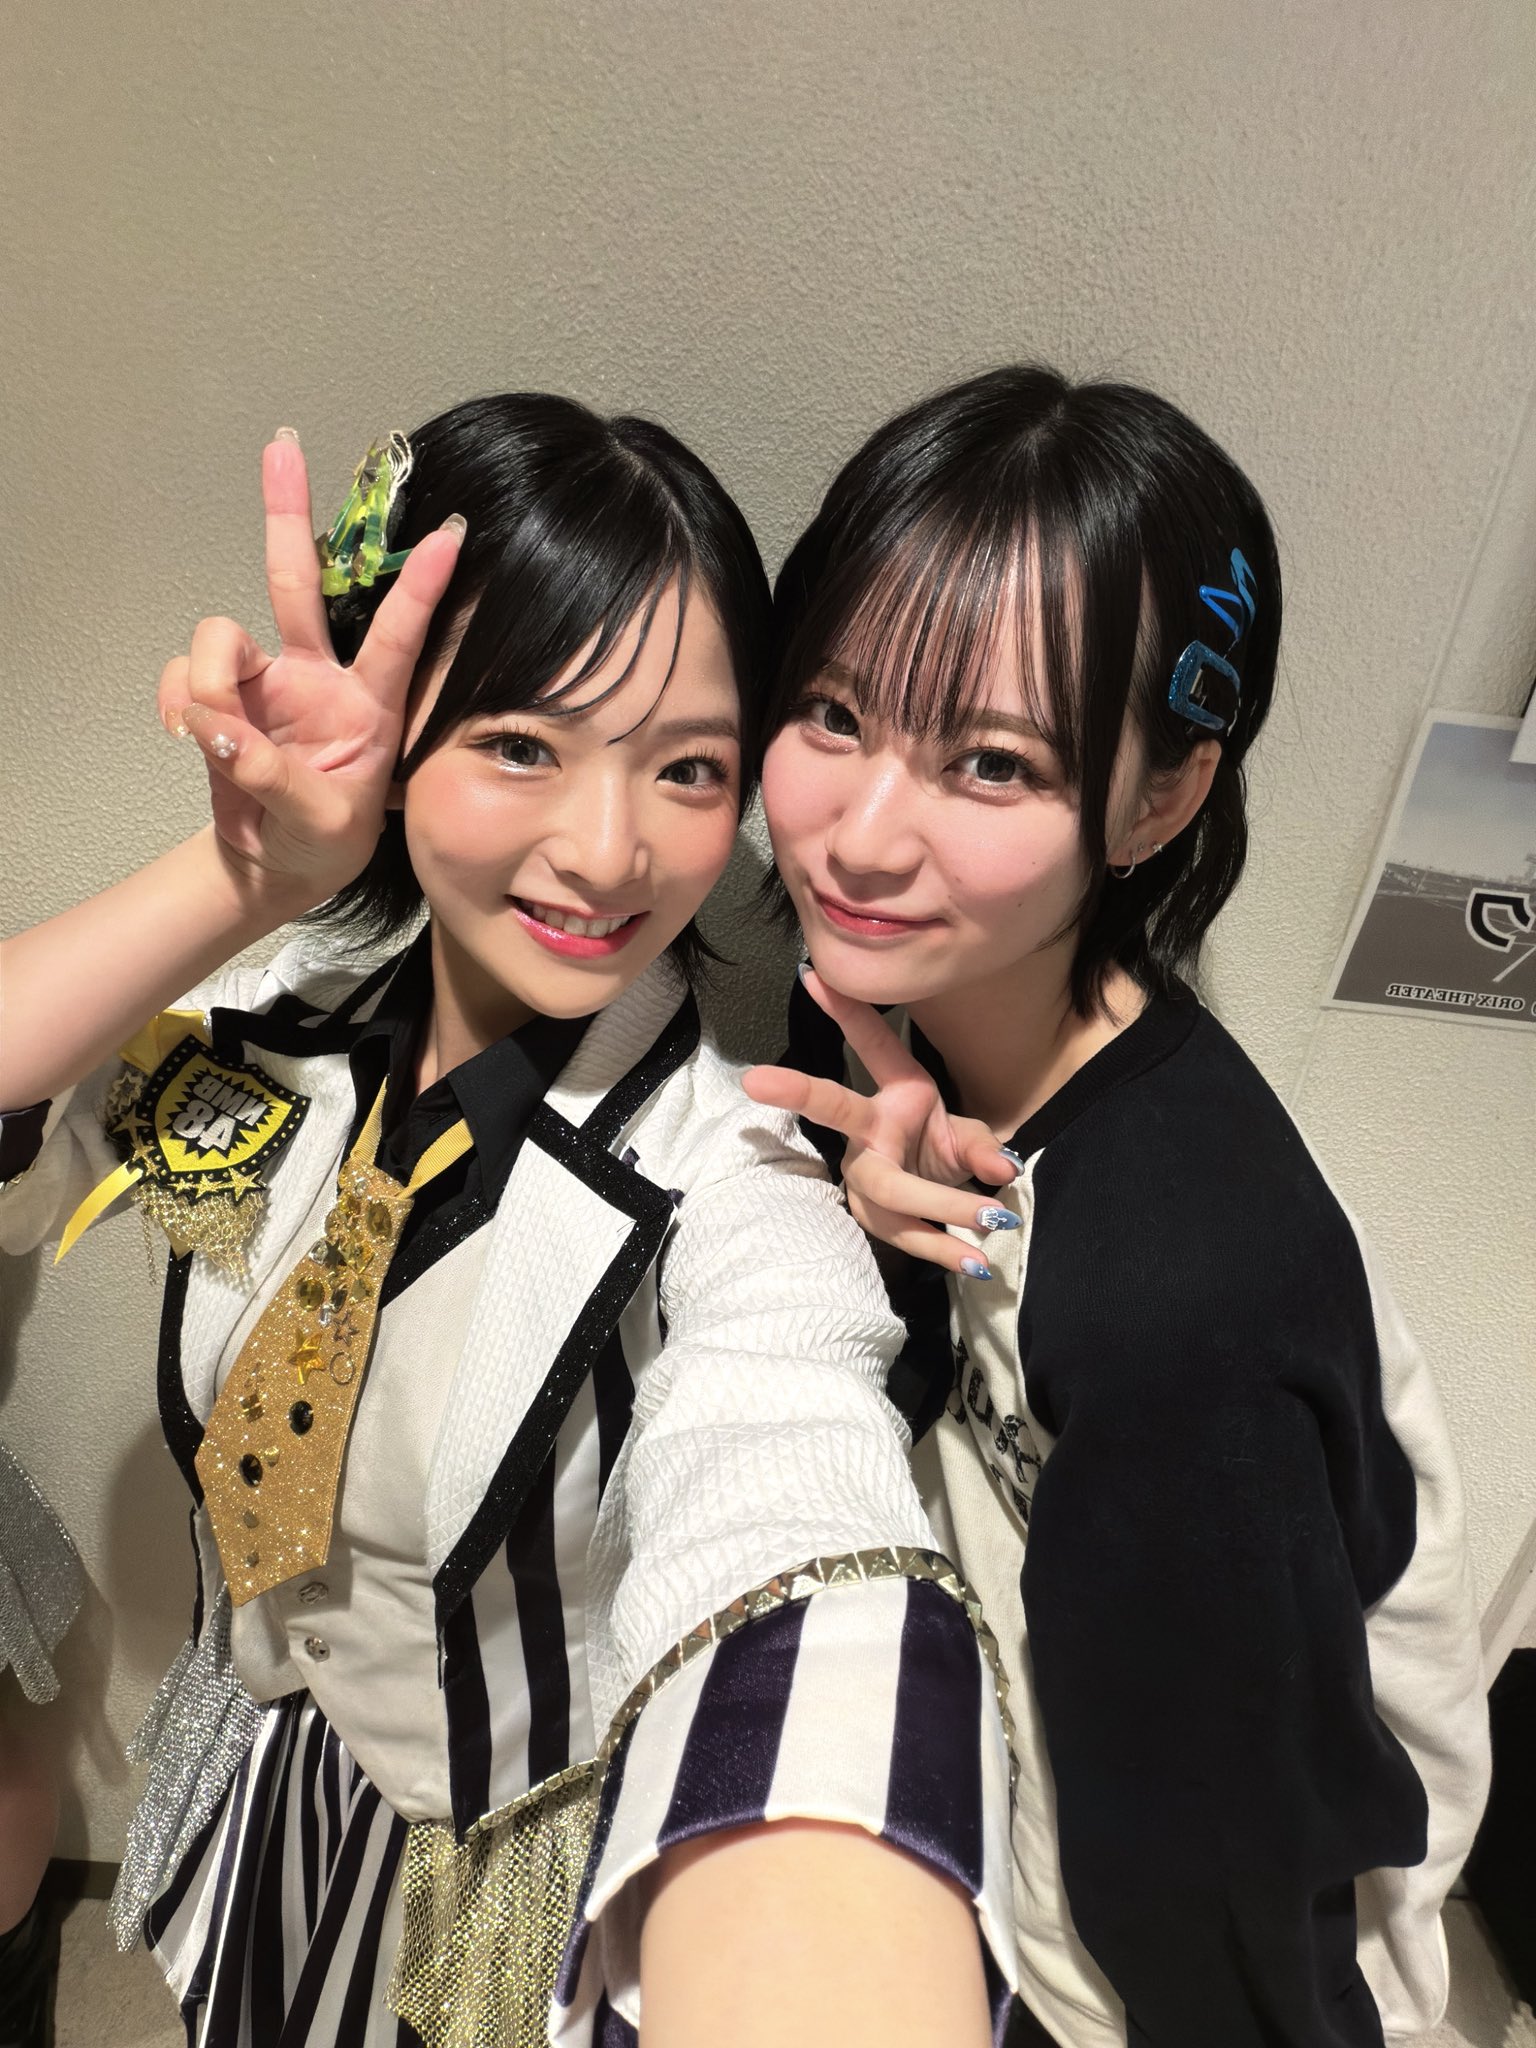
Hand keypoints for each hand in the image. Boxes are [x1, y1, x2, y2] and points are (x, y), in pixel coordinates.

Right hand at [156, 434, 463, 906]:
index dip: (422, 585)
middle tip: (283, 445)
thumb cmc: (323, 842)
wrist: (275, 865)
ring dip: (211, 679)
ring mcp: (268, 680)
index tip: (451, 532)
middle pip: (300, 582)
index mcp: (372, 704)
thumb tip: (218, 727)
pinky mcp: (223, 694)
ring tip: (212, 736)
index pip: (399, 635)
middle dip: (288, 513)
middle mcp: (320, 676)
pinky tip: (186, 735)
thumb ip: (273, 776)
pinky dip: (179, 700)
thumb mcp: (319, 824)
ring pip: (223, 633)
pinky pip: (187, 671)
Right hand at [742, 969, 1019, 1276]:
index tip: (808, 976)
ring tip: (993, 1216)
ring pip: (895, 1190)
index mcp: (891, 1098)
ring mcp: (867, 1178)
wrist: (930, 1202)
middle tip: (756, 1078)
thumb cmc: (937, 1151)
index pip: (868, 1046)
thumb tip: (1001, 1165)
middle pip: (836, 1110)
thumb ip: (982, 1146)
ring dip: (946, 1204)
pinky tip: (976, 1262)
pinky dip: (947, 1248)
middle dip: (798, 1092)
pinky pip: (911, 1234)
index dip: (841, 1011)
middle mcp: (868, 1134)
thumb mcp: (965, 1137)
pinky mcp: (876, 1218)